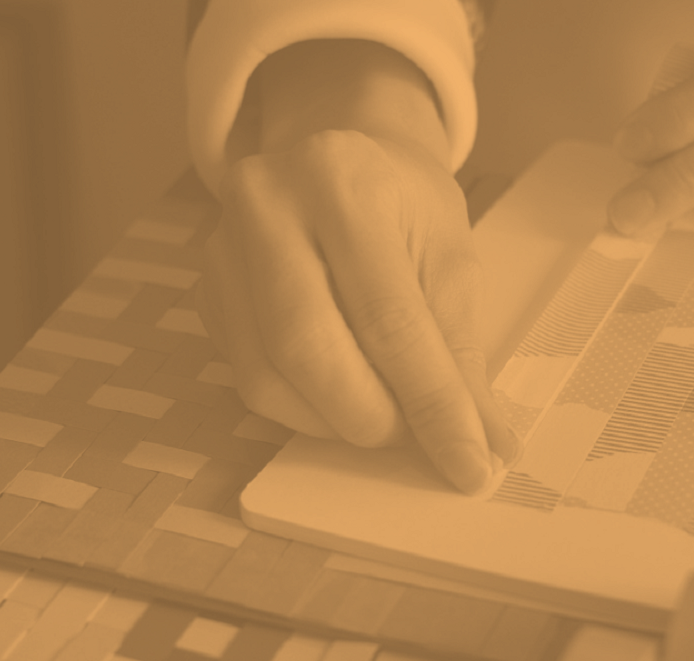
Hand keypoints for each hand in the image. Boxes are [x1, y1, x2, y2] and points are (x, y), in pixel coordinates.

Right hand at [196, 43, 517, 493]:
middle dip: (373, 418)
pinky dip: (305, 411)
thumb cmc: (404, 209)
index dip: (432, 405)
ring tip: (387, 415)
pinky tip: (342, 396)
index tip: (470, 466)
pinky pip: (248, 379)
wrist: (342, 162)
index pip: (390, 318)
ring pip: (268, 377)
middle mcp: (266, 204)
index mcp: (343, 180)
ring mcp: (220, 248)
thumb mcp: (449, 262)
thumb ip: (461, 357)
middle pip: (309, 349)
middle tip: (416, 440)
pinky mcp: (205, 290)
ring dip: (337, 422)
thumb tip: (487, 451)